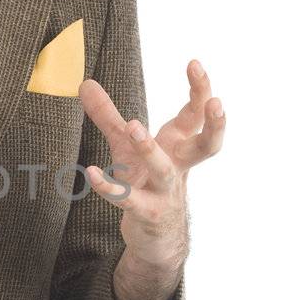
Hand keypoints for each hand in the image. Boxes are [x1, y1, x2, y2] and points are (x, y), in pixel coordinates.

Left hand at [79, 58, 224, 268]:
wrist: (156, 235)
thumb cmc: (145, 182)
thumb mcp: (126, 145)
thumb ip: (107, 115)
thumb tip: (84, 82)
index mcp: (179, 147)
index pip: (197, 115)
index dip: (200, 90)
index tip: (194, 63)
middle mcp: (179, 167)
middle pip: (206, 145)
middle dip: (214, 124)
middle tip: (215, 102)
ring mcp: (165, 192)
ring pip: (164, 169)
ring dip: (149, 148)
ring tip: (134, 126)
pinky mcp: (146, 213)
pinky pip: (128, 199)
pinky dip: (109, 187)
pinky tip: (91, 173)